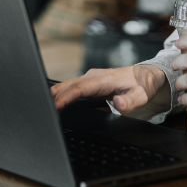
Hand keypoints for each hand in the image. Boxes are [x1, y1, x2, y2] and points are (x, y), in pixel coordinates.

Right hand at [50, 65, 165, 112]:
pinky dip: (59, 94)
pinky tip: (52, 103)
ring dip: (53, 95)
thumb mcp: (142, 95)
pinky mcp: (88, 82)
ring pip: (67, 85)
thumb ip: (130, 101)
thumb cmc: (143, 85)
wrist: (146, 75)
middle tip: (40, 111)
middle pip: (68, 86)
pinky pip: (71, 87)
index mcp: (104, 79)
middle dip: (52, 97)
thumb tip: (118, 102)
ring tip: (41, 108)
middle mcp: (94, 77)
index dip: (66, 97)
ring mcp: (90, 78)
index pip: (80, 88)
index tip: (54, 107)